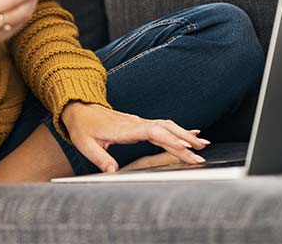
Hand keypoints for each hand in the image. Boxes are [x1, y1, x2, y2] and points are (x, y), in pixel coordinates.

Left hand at [61, 102, 209, 172]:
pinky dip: (177, 130)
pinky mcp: (139, 124)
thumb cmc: (82, 126)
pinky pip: (162, 126)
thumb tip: (112, 172)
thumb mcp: (85, 144)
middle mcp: (135, 123)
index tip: (186, 148)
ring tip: (202, 143)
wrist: (79, 108)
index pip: (153, 133)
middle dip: (185, 140)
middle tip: (202, 153)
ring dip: (184, 134)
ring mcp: (138, 122)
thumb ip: (100, 158)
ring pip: (166, 126)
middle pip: (165, 130)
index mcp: (125, 128)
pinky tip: (189, 134)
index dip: (170, 140)